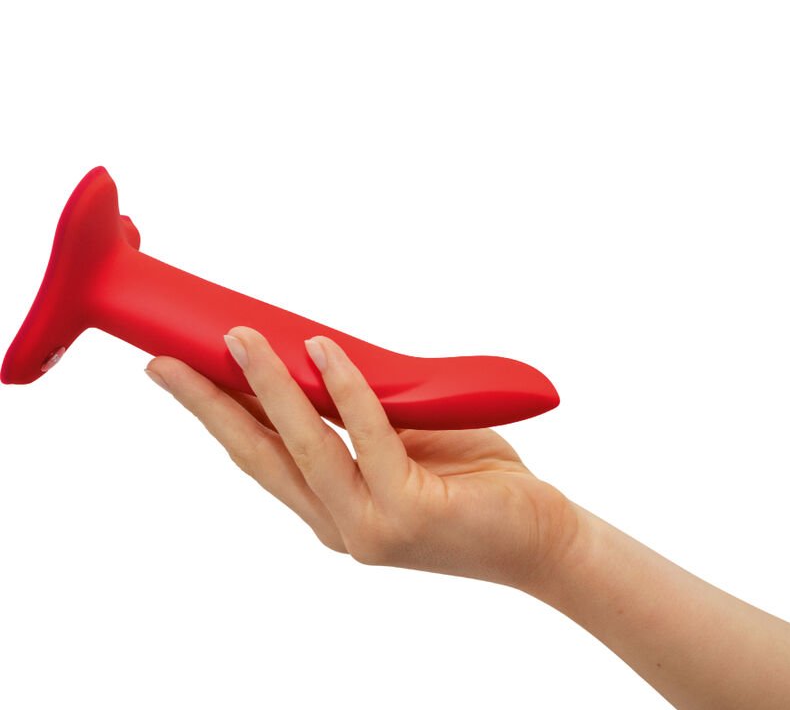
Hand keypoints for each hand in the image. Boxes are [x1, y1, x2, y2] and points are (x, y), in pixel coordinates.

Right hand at [144, 326, 579, 592]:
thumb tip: (322, 355)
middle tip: (163, 362)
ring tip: (238, 338)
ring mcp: (367, 527)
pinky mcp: (405, 515)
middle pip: (257, 455)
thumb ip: (360, 412)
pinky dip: (345, 389)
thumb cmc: (472, 481)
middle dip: (205, 406)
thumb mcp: (403, 440)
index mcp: (330, 507)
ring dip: (266, 386)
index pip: (259, 455)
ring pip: (302, 445)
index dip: (215, 413)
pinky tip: (322, 350)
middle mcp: (337, 523)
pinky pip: (368, 436)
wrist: (541, 536)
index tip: (178, 374)